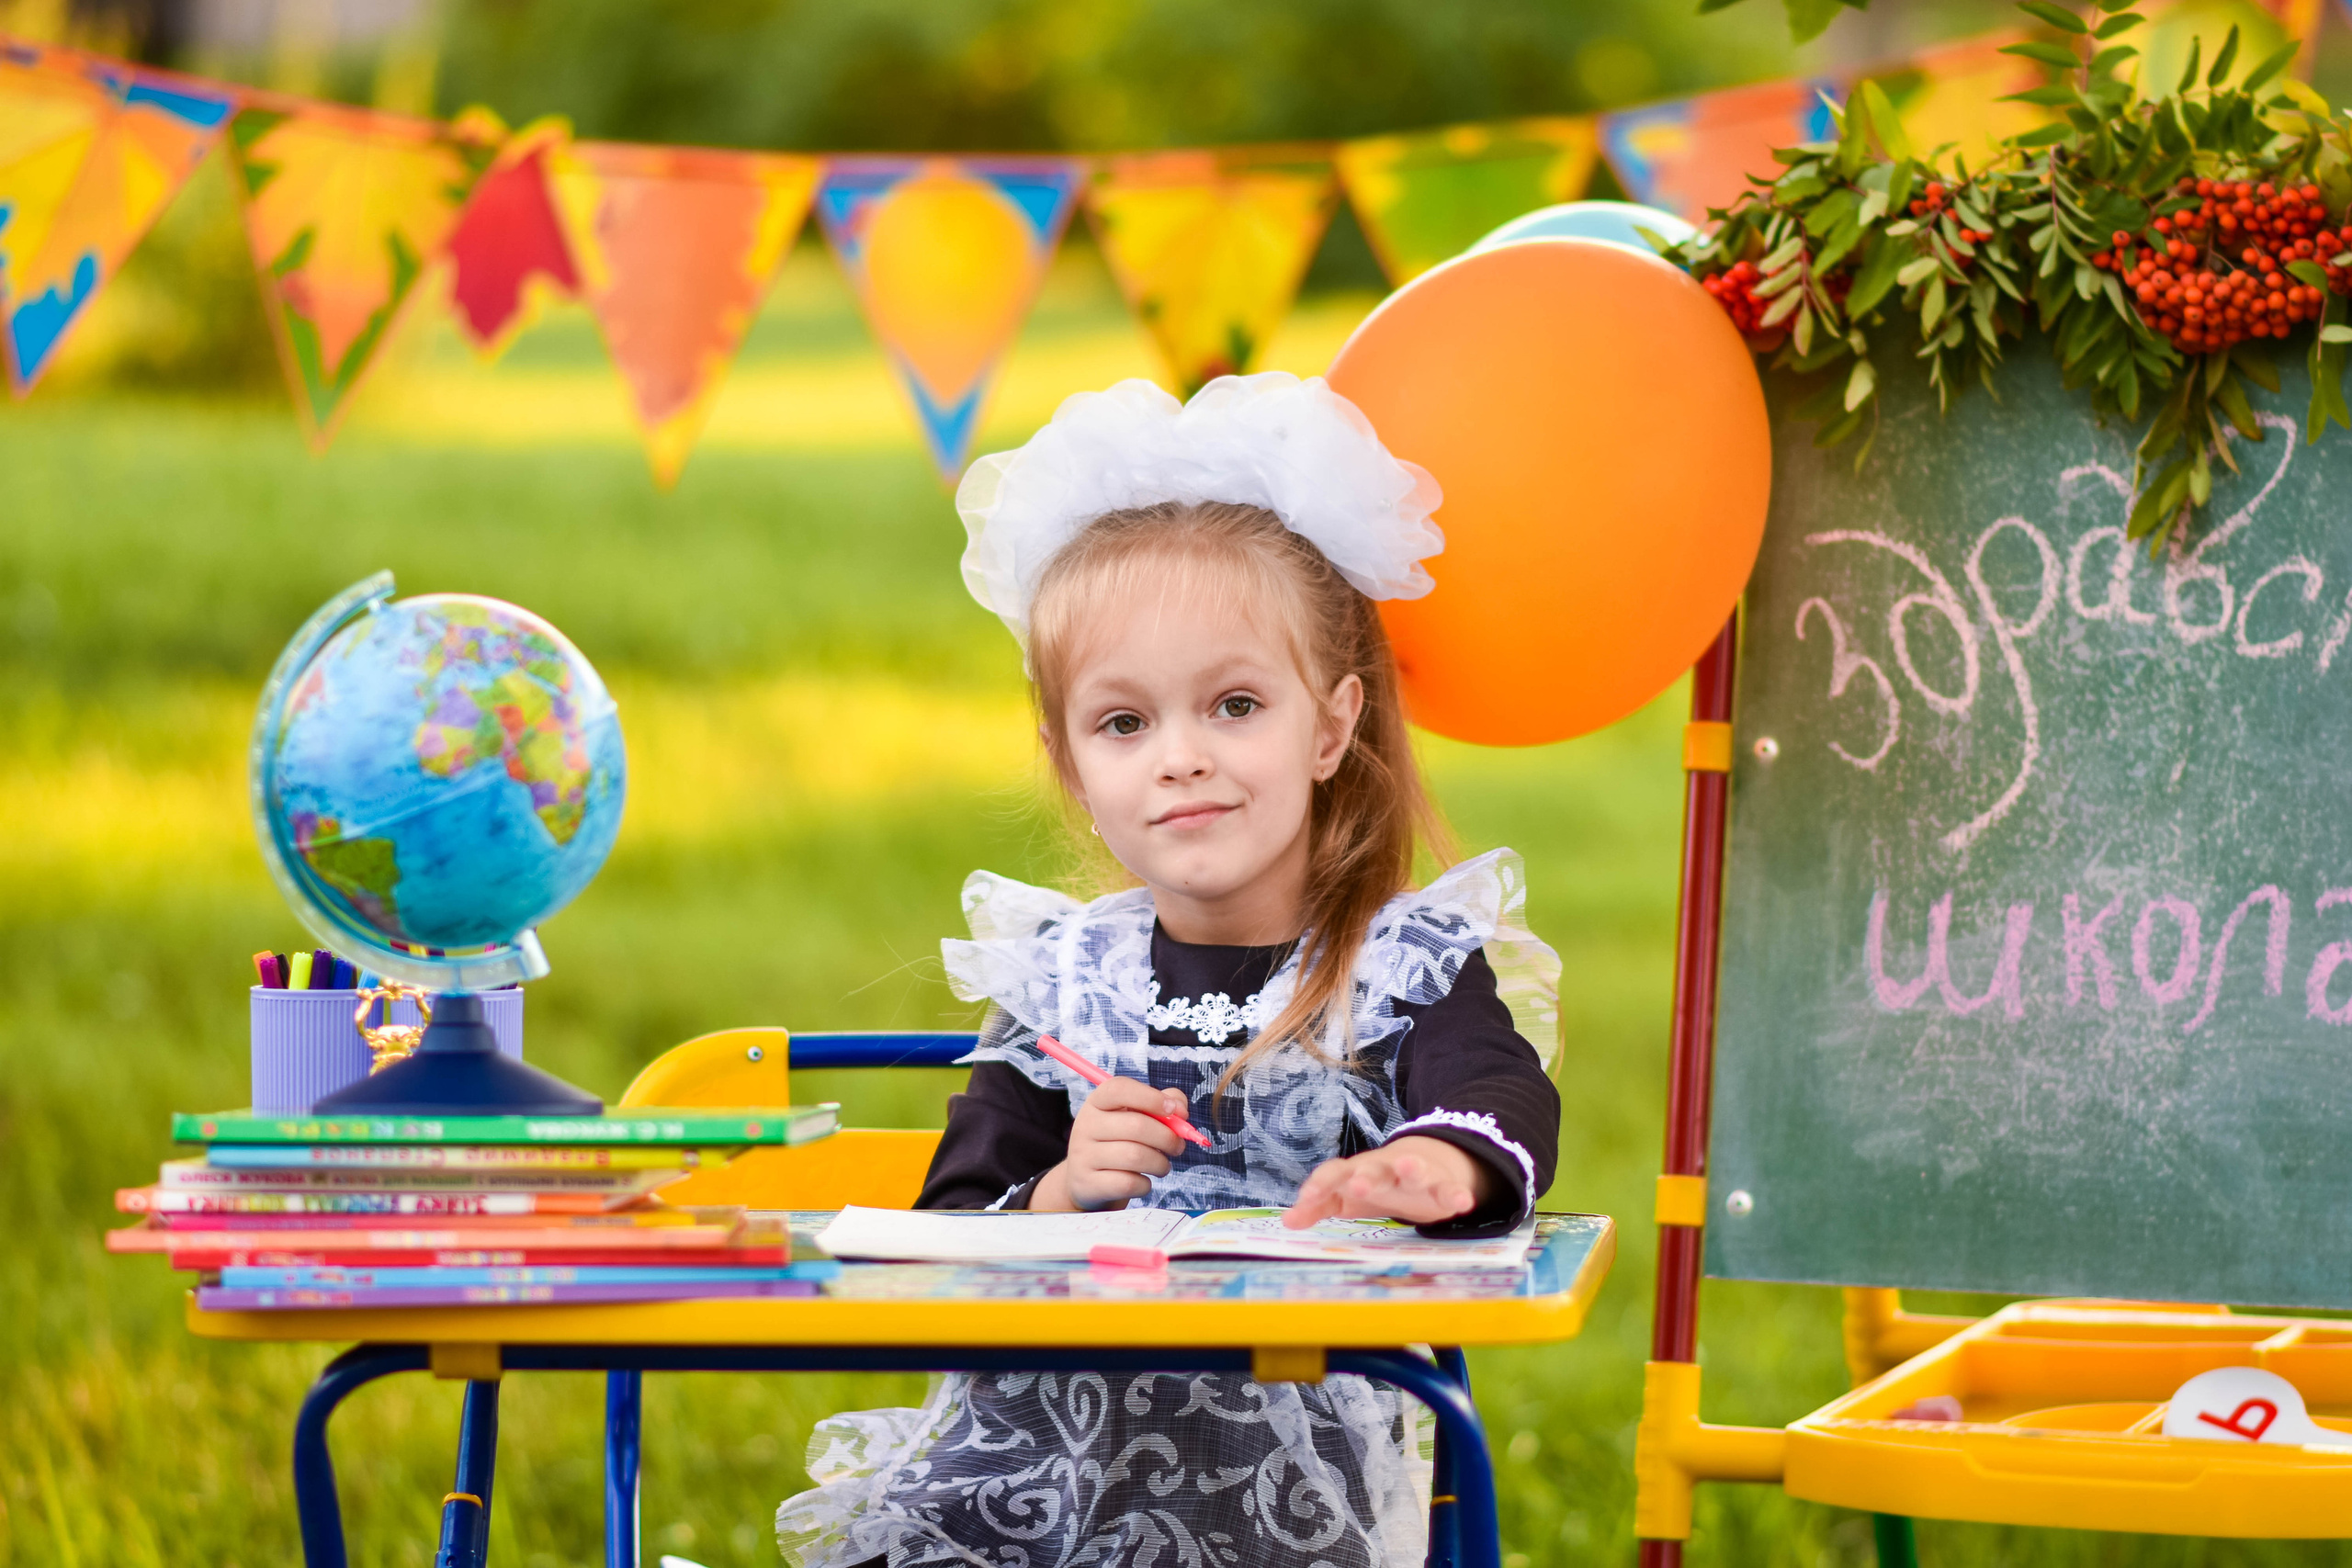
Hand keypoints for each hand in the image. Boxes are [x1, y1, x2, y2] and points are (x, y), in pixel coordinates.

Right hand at [1031, 1076, 1188, 1212]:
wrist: (1087, 1181)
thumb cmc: (1120, 1142)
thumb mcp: (1136, 1116)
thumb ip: (1163, 1103)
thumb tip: (1180, 1109)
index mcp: (1097, 1102)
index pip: (1120, 1089)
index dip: (1151, 1097)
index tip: (1173, 1110)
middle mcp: (1086, 1125)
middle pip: (1136, 1125)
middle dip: (1168, 1138)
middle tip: (1178, 1147)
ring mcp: (1083, 1155)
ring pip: (1135, 1157)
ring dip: (1160, 1164)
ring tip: (1162, 1166)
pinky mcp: (1088, 1184)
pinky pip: (1128, 1183)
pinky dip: (1145, 1185)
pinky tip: (1143, 1181)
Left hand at [1281, 1136, 1490, 1228]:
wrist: (1422, 1161)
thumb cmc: (1375, 1185)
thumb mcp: (1346, 1197)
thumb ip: (1319, 1206)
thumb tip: (1287, 1222)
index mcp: (1357, 1172)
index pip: (1335, 1173)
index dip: (1321, 1184)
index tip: (1307, 1198)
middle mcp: (1384, 1169)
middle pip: (1374, 1169)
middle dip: (1366, 1175)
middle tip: (1358, 1184)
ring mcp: (1414, 1176)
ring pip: (1413, 1170)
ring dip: (1411, 1168)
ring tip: (1410, 1167)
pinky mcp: (1441, 1186)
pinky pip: (1449, 1190)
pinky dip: (1455, 1194)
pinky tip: (1462, 1202)